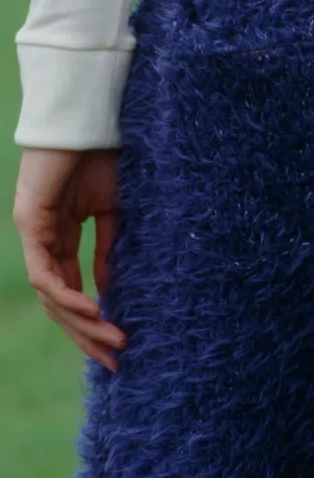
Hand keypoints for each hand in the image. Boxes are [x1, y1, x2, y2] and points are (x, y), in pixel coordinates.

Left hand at [12, 147, 127, 372]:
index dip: (92, 320)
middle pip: (58, 303)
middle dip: (86, 334)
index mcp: (60, 237)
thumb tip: (110, 289)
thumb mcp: (112, 209)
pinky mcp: (30, 224)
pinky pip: (46, 274)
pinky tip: (95, 309)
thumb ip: (108, 247)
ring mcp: (34, 234)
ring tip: (112, 339)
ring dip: (83, 323)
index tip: (119, 343)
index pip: (70, 290)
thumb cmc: (102, 154)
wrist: (88, 117)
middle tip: (115, 360)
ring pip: (52, 296)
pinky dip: (69, 296)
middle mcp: (42, 241)